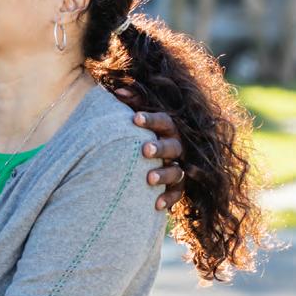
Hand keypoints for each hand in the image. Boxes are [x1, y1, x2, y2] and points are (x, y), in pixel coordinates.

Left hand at [113, 90, 184, 211]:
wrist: (147, 158)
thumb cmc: (140, 132)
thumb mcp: (137, 116)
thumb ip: (130, 102)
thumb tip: (116, 91)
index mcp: (168, 127)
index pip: (164, 121)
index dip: (151, 120)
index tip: (134, 118)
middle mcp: (177, 146)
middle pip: (173, 146)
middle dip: (159, 147)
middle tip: (144, 149)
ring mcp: (179, 167)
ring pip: (177, 171)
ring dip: (164, 174)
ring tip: (148, 178)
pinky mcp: (178, 186)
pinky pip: (177, 194)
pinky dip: (168, 198)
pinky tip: (156, 204)